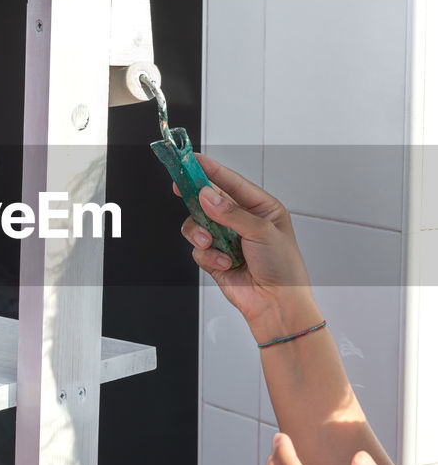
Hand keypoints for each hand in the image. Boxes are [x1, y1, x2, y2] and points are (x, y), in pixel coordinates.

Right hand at [177, 156, 319, 341]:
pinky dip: (209, 257)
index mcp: (260, 208)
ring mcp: (227, 240)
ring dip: (201, 234)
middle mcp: (241, 221)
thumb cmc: (284, 268)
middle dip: (195, 198)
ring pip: (197, 225)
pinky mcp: (215, 259)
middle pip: (208, 201)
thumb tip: (206, 196)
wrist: (278, 305)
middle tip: (180, 188)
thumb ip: (231, 213)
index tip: (192, 159)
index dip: (211, 170)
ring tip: (210, 243)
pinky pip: (199, 250)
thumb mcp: (262, 232)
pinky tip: (225, 264)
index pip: (231, 182)